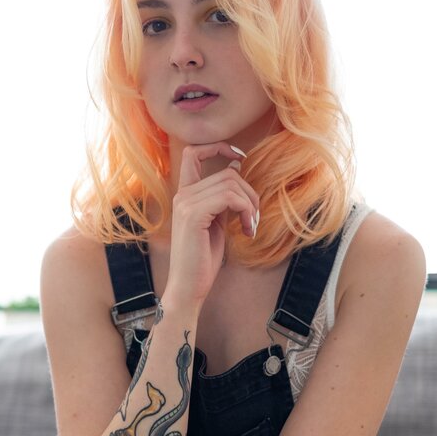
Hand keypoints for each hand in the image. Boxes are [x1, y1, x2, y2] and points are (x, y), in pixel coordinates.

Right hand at [165, 142, 258, 305]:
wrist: (188, 288)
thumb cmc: (202, 260)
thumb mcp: (215, 223)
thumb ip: (222, 199)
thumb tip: (236, 167)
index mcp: (185, 195)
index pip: (192, 152)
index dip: (217, 147)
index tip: (239, 157)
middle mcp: (182, 195)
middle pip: (227, 173)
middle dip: (250, 194)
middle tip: (254, 218)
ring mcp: (186, 204)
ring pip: (231, 183)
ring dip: (250, 205)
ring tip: (251, 226)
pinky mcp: (193, 215)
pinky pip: (229, 197)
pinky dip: (246, 212)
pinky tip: (247, 231)